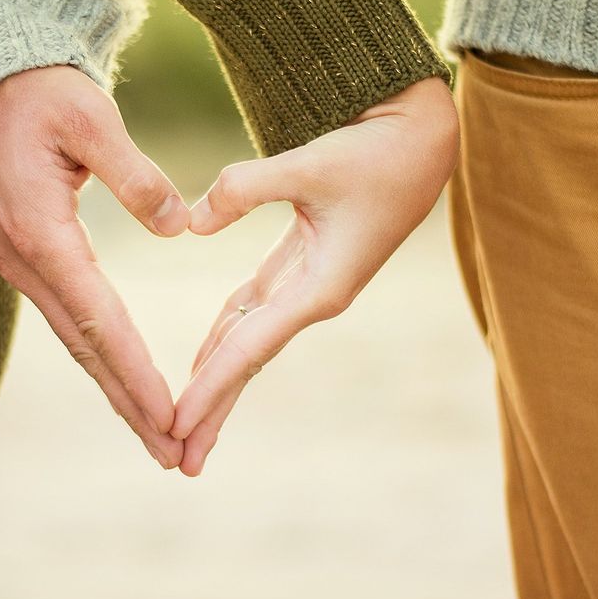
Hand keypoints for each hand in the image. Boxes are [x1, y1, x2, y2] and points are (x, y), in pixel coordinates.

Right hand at [0, 66, 190, 468]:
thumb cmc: (30, 92)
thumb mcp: (87, 116)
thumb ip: (134, 173)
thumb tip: (178, 226)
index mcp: (42, 234)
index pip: (99, 320)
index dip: (136, 372)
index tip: (170, 416)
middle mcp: (26, 262)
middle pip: (86, 349)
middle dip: (130, 404)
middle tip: (172, 453)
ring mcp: (20, 263)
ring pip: (75, 340)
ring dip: (115, 388)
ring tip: (155, 432)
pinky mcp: (24, 256)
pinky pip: (67, 318)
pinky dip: (98, 355)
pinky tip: (120, 377)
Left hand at [172, 76, 459, 475]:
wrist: (422, 139)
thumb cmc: (376, 152)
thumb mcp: (310, 163)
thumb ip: (245, 189)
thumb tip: (190, 224)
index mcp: (321, 288)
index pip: (250, 349)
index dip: (210, 387)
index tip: (175, 425)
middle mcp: (313, 297)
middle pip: (248, 362)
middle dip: (213, 410)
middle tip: (176, 459)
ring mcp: (308, 285)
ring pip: (248, 341)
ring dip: (216, 381)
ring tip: (184, 424)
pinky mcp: (303, 264)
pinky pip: (254, 310)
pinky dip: (225, 336)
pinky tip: (202, 360)